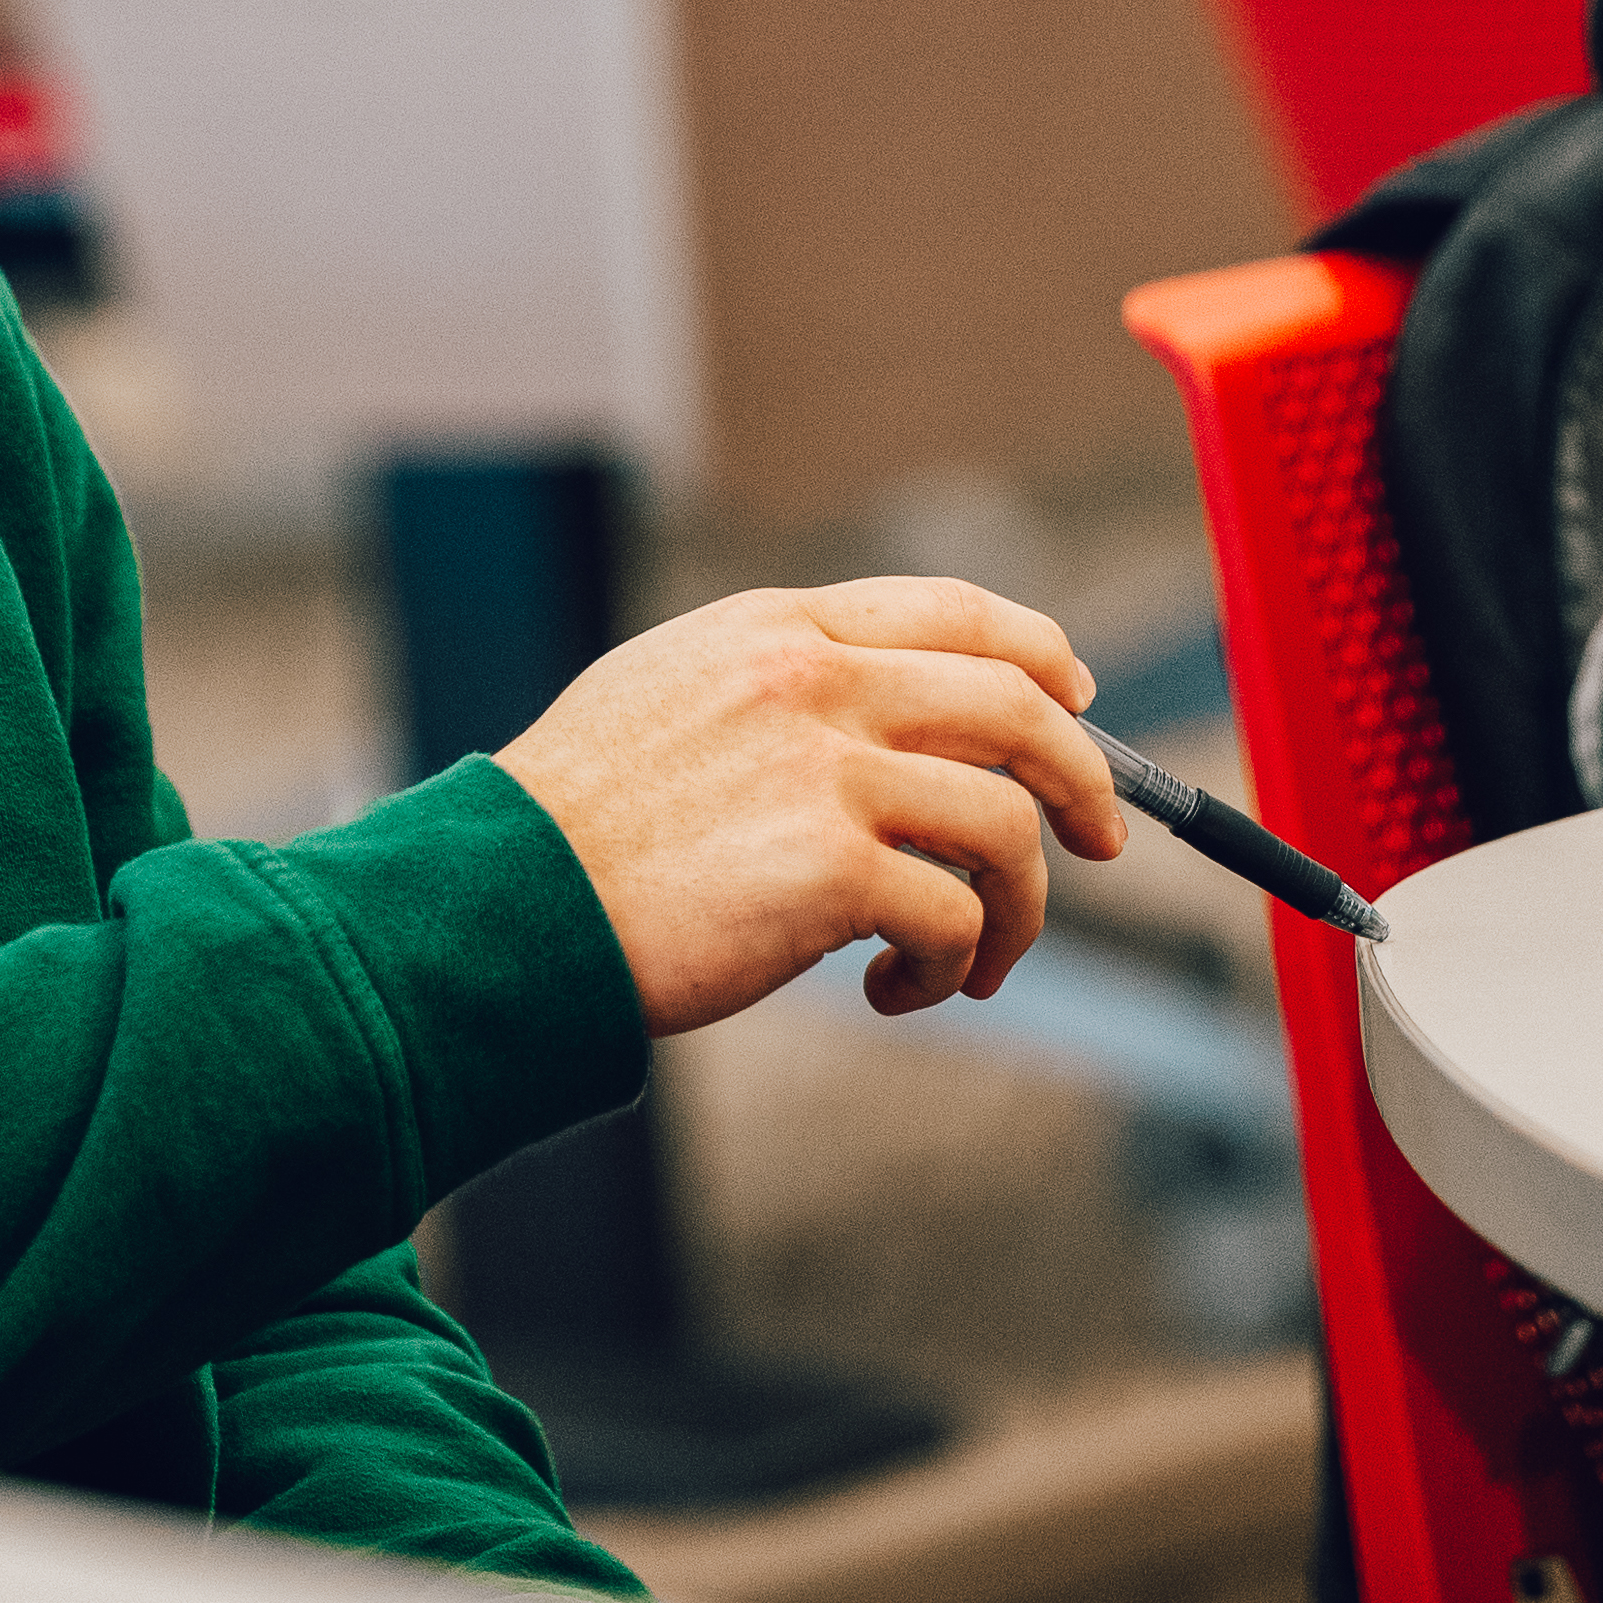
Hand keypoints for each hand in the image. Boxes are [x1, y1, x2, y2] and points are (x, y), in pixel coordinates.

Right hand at [491, 578, 1127, 1032]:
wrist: (500, 907)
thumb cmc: (574, 827)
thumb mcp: (673, 696)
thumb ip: (783, 688)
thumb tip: (902, 727)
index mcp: (779, 629)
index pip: (958, 611)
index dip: (1043, 655)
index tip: (1079, 702)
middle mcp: (813, 681)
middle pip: (1019, 706)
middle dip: (1087, 780)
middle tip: (1102, 846)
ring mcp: (826, 772)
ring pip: (1006, 827)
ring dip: (1019, 910)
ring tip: (970, 965)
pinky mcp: (831, 872)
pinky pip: (955, 920)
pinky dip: (949, 969)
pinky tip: (895, 992)